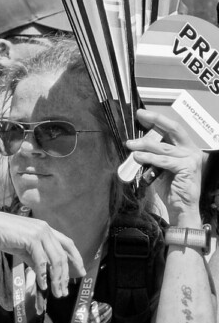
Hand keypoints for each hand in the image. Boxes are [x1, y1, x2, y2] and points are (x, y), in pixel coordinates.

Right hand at [0, 211, 86, 297]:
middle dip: (65, 275)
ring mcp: (39, 233)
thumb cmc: (3, 237)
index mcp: (46, 229)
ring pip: (55, 259)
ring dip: (57, 278)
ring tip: (56, 292)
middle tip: (65, 290)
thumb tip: (45, 272)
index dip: (76, 258)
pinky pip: (41, 261)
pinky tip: (43, 285)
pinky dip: (43, 275)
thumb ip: (36, 257)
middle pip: (63, 255)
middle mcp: (45, 229)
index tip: (81, 271)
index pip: (68, 243)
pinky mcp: (31, 239)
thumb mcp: (23, 247)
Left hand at [127, 108, 204, 225]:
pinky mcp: (186, 168)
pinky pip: (163, 161)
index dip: (158, 120)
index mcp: (186, 148)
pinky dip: (149, 158)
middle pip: (173, 129)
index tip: (142, 115)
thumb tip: (135, 145)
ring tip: (130, 144)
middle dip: (156, 120)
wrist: (181, 207)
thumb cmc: (171, 188)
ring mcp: (190, 159)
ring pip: (164, 147)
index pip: (172, 129)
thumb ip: (153, 156)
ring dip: (144, 144)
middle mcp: (191, 150)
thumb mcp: (160, 167)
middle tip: (140, 116)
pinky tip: (137, 157)